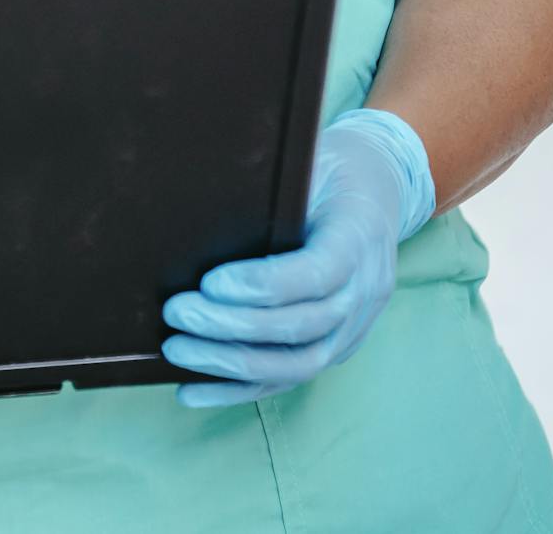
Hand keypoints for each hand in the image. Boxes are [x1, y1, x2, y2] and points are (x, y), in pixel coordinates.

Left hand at [160, 107, 437, 407]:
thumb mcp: (306, 161)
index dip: (265, 285)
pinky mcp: (337, 346)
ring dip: (233, 363)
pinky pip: (290, 377)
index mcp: (359, 235)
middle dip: (234, 326)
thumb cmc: (326, 171)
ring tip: (177, 350)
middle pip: (304, 325)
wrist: (375, 188)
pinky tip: (192, 390)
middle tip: (177, 312)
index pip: (319, 272)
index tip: (210, 283)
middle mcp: (367, 287)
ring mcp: (357, 325)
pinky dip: (239, 388)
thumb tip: (196, 202)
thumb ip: (269, 186)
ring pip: (299, 363)